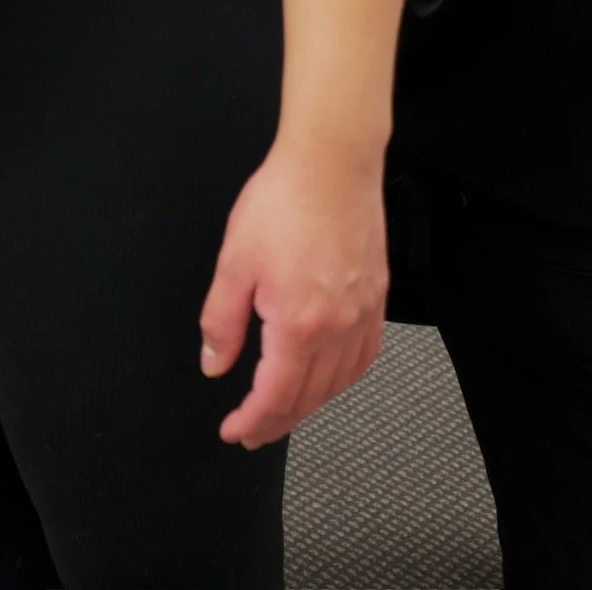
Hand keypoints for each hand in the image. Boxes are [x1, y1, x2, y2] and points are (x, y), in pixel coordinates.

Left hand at [198, 135, 387, 448]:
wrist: (332, 160)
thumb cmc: (286, 199)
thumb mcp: (234, 262)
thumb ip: (221, 322)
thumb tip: (214, 363)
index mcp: (299, 324)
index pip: (275, 396)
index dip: (251, 421)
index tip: (234, 431)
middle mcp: (337, 326)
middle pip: (308, 398)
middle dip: (277, 422)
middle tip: (253, 431)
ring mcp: (363, 313)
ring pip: (339, 382)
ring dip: (310, 404)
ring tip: (285, 409)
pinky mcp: (377, 296)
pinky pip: (365, 355)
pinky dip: (344, 377)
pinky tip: (330, 376)